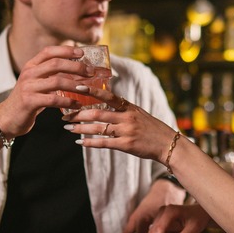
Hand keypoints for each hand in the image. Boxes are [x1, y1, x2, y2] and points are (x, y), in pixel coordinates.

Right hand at [0, 45, 95, 136]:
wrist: (8, 118)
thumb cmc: (29, 99)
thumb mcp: (38, 83)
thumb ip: (52, 75)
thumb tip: (78, 70)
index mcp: (31, 66)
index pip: (49, 51)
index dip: (66, 50)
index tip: (82, 52)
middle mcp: (28, 73)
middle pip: (55, 64)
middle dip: (76, 67)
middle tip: (91, 72)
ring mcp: (28, 87)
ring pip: (56, 81)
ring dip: (75, 85)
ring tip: (87, 89)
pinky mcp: (29, 102)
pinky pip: (53, 100)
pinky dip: (68, 102)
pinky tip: (77, 104)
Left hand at [62, 86, 176, 164]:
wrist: (168, 144)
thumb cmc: (152, 128)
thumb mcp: (139, 113)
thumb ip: (122, 108)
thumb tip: (104, 102)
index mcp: (129, 107)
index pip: (108, 95)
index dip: (91, 91)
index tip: (77, 87)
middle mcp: (126, 117)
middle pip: (97, 113)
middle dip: (79, 114)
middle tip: (65, 115)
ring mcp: (126, 131)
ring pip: (97, 128)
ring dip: (80, 128)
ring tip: (68, 128)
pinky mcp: (126, 145)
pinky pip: (104, 143)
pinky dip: (90, 142)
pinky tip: (80, 142)